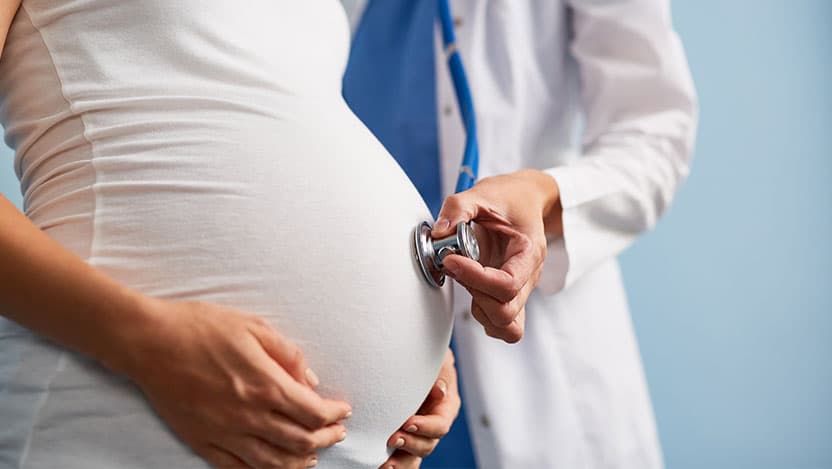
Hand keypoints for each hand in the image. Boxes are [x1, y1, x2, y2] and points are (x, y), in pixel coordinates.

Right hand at [126, 298, 351, 468]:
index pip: (313, 412)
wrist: (149, 341)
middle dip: (325, 439)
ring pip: (272, 462)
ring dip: (299, 461)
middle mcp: (248, 414)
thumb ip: (288, 354)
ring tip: (312, 456)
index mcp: (264, 383)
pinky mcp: (201, 440)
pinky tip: (271, 466)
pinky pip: (236, 468)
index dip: (334, 415)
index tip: (343, 410)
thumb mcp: (254, 326)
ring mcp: (224, 432)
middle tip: (335, 433)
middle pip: (300, 440)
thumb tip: (310, 380)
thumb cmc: (201, 327)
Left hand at [379, 349, 460, 468]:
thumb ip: (440, 371)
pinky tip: (380, 467)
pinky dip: (393, 465)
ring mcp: (418, 433)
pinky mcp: (403, 437)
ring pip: (414, 456)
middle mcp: (434, 424)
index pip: (441, 425)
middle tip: (392, 439)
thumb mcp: (437, 358)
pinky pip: (401, 459)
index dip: (426, 427)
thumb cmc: (424, 354)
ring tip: (385, 464)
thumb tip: (439, 390)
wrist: (408, 356)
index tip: (408, 422)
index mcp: (446, 406)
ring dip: (401, 461)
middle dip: (411, 444)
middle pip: (428, 444)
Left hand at [431, 169, 560, 342]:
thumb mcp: (482, 193)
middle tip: (456, 266)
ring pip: (506, 326)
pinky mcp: (509, 295)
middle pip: (506, 312)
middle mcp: (529, 276)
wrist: (525, 198)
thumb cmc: (509, 198)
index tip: (452, 260)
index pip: (507, 284)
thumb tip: (439, 233)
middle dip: (474, 293)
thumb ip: (458, 209)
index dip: (476, 278)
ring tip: (465, 277)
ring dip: (479, 309)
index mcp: (528, 252)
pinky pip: (503, 325)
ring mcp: (521, 289)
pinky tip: (470, 288)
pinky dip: (484, 316)